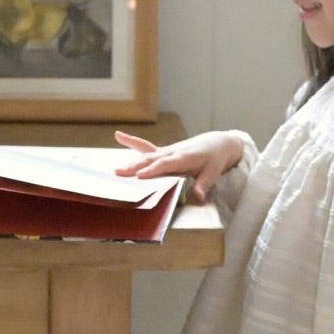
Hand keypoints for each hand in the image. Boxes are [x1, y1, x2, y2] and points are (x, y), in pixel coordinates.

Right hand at [113, 129, 244, 202]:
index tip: (140, 176)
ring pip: (146, 155)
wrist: (217, 143)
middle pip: (152, 159)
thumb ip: (203, 184)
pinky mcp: (163, 152)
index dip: (153, 170)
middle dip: (136, 167)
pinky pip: (146, 147)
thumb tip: (197, 198)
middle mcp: (172, 152)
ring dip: (132, 162)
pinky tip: (118, 135)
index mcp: (184, 157)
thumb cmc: (214, 159)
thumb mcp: (213, 172)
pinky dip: (132, 142)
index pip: (166, 164)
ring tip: (116, 170)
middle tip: (120, 174)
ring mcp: (166, 151)